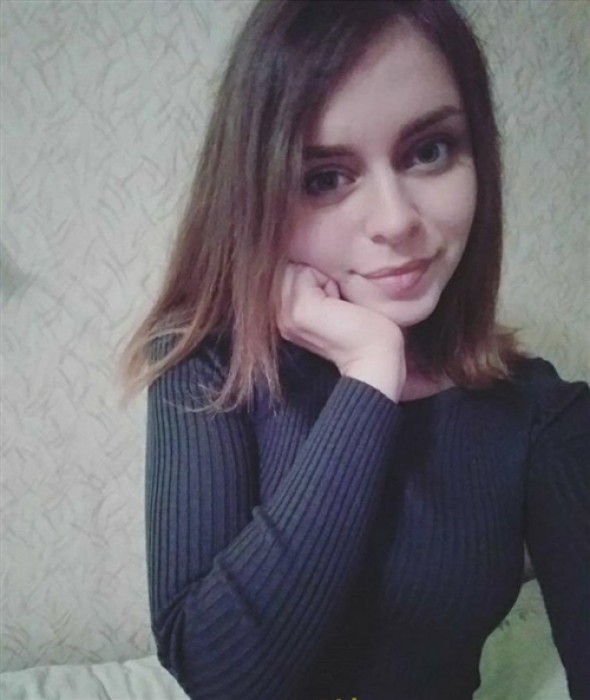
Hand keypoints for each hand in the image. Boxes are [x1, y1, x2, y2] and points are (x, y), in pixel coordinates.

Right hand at [277, 263, 405, 400]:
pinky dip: (327, 282)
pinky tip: (339, 305)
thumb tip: (303, 263)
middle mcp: (278, 316)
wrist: (376, 357)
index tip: (333, 304)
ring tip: (337, 304)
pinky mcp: (299, 309)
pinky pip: (305, 272)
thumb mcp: (328, 304)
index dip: (312, 279)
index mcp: (282, 317)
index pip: (285, 272)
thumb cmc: (362, 329)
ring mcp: (285, 314)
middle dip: (315, 277)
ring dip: (321, 279)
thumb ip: (308, 287)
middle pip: (288, 268)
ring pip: (296, 268)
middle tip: (336, 303)